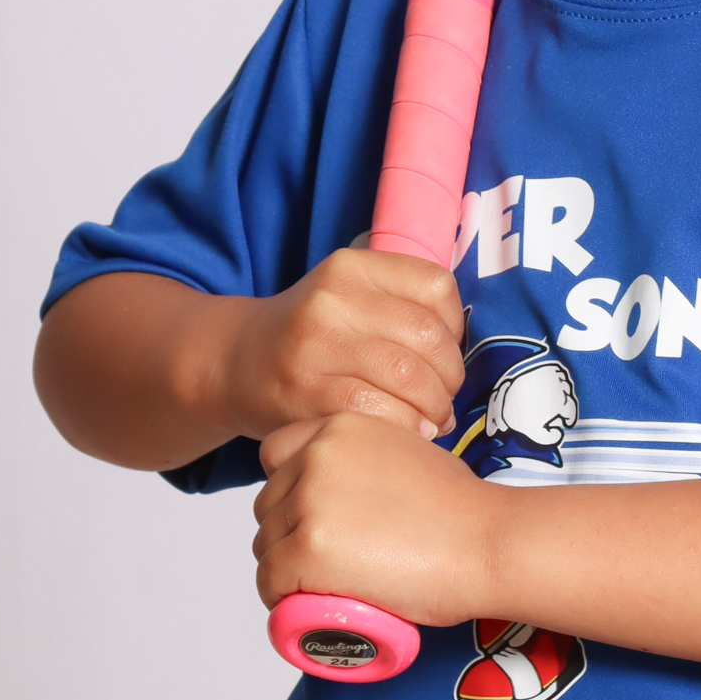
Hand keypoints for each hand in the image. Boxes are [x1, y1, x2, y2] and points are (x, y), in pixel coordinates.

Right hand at [228, 249, 464, 441]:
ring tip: (431, 419)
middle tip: (444, 398)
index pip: (436, 287)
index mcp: (352, 267)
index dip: (455, 328)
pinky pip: (379, 410)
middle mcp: (333, 298)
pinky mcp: (306, 392)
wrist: (237, 363)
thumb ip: (401, 306)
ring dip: (434, 407)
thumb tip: (463, 351)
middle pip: (429, 337)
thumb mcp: (349, 296)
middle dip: (450, 377)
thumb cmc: (311, 336)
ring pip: (409, 376)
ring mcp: (316, 344)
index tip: (444, 353)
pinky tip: (409, 432)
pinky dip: (407, 426)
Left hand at [253, 411, 496, 628]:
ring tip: (321, 588)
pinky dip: (281, 600)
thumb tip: (352, 487)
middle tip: (323, 564)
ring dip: (284, 570)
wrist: (488, 543)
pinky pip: (270, 581)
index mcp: (339, 428)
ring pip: (265, 546)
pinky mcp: (307, 550)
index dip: (288, 491)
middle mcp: (316, 457)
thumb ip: (370, 456)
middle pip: (268, 505)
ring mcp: (309, 503)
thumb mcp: (409, 450)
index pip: (276, 456)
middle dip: (287, 535)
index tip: (310, 518)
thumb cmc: (461, 510)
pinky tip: (305, 607)